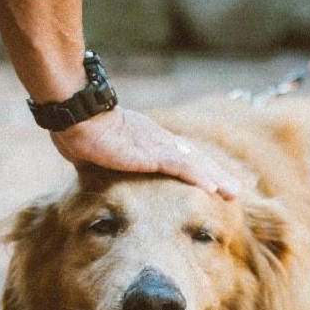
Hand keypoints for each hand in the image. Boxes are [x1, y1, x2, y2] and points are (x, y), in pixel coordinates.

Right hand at [50, 106, 239, 199]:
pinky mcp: (150, 153)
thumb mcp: (97, 153)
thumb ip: (102, 162)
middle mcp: (157, 142)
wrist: (75, 115)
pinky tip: (211, 188)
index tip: (214, 183)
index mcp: (147, 142)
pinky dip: (197, 176)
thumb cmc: (78, 132)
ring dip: (215, 178)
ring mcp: (155, 146)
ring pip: (193, 163)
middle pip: (194, 159)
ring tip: (232, 193)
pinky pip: (179, 166)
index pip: (181, 157)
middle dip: (216, 175)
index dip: (199, 170)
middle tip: (235, 191)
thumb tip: (90, 169)